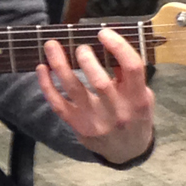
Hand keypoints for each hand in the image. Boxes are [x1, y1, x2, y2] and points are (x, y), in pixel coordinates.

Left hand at [37, 29, 153, 163]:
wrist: (127, 152)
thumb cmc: (134, 116)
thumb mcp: (142, 96)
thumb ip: (128, 74)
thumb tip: (108, 45)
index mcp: (138, 98)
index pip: (132, 68)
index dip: (118, 46)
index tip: (103, 33)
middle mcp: (117, 111)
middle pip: (100, 82)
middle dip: (86, 59)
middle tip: (80, 47)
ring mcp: (95, 120)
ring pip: (74, 90)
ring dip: (60, 65)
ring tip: (51, 46)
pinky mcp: (77, 125)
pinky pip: (58, 104)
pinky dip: (47, 85)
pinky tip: (42, 68)